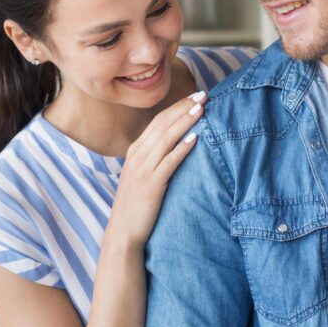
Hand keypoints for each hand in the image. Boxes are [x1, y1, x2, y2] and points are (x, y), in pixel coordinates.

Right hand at [109, 91, 206, 247]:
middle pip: (163, 124)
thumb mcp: (143, 176)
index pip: (159, 121)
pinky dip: (182, 148)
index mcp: (136, 151)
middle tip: (203, 95)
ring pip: (166, 138)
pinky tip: (195, 138)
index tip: (195, 97)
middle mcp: (138, 155)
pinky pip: (169, 162)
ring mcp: (143, 169)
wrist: (123, 232)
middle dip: (184, 107)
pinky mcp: (152, 184)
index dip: (177, 107)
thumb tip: (176, 146)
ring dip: (185, 121)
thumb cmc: (137, 205)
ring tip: (202, 109)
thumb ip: (155, 159)